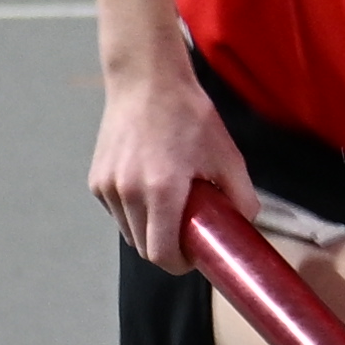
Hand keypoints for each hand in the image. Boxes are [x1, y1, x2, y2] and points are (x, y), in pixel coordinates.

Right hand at [87, 55, 242, 271]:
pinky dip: (133, 212)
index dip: (180, 264)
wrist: (146, 81)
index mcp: (162, 190)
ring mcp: (108, 187)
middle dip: (166, 248)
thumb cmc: (189, 115)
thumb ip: (242, 196)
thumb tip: (247, 223)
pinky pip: (117, 212)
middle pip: (144, 248)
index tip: (193, 256)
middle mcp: (128, 193)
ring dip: (148, 230)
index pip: (161, 254)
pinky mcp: (96, 180)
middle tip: (187, 231)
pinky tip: (148, 188)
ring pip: (128, 232)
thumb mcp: (227, 155)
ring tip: (168, 205)